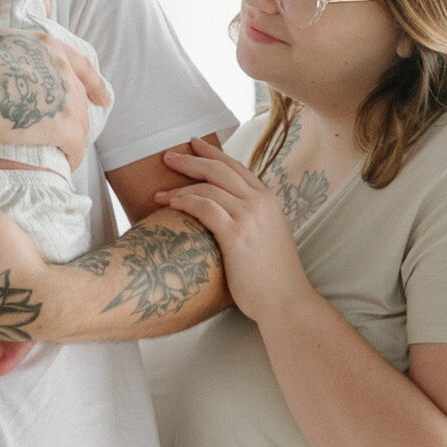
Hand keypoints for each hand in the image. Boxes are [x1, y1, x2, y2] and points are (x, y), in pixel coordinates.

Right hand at [0, 0, 108, 165]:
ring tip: (64, 151)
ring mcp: (65, 99)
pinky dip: (72, 157)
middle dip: (79, 114)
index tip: (103, 96)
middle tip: (77, 129)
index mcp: (47, 45)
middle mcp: (62, 70)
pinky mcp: (62, 128)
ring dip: (74, 138)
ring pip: (80, 123)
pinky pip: (76, 147)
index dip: (93, 81)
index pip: (80, 64)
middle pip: (79, 96)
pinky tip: (65, 165)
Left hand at [155, 139, 313, 325]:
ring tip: (159, 193)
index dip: (214, 154)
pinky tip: (170, 204)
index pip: (237, 167)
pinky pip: (204, 207)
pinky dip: (185, 202)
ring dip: (180, 186)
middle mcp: (260, 202)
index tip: (195, 146)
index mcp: (269, 201)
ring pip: (209, 186)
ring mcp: (250, 216)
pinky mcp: (236, 234)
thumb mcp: (269, 238)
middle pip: (220, 169)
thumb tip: (228, 219)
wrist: (287, 301)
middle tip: (168, 157)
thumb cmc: (274, 278)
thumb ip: (253, 221)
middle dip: (191, 160)